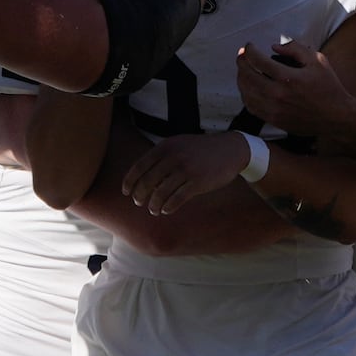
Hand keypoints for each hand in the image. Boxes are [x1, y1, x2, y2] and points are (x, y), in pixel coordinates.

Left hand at [121, 131, 248, 214]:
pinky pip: (177, 199)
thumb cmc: (200, 149)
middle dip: (139, 195)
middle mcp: (173, 157)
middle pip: (147, 182)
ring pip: (160, 193)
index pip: (139, 166)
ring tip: (153, 209)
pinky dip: (168, 207)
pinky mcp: (198, 183)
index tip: (126, 192)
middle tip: (139, 203)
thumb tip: (141, 175)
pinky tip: (165, 210)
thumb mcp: (178, 145)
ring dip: (153, 204)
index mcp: (165, 147)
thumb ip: (160, 156)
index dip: (130, 181)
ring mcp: (186, 170)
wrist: (230, 150)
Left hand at [235, 37, 355, 137]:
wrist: (336, 117)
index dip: (249, 50)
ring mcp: (274, 109)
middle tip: (242, 56)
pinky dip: (245, 95)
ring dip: (241, 78)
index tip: (249, 46)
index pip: (258, 61)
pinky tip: (248, 88)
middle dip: (241, 62)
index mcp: (288, 78)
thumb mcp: (317, 61)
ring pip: (246, 92)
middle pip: (247, 76)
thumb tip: (274, 47)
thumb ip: (295, 49)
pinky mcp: (273, 119)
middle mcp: (278, 95)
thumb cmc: (328, 87)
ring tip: (243, 70)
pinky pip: (251, 106)